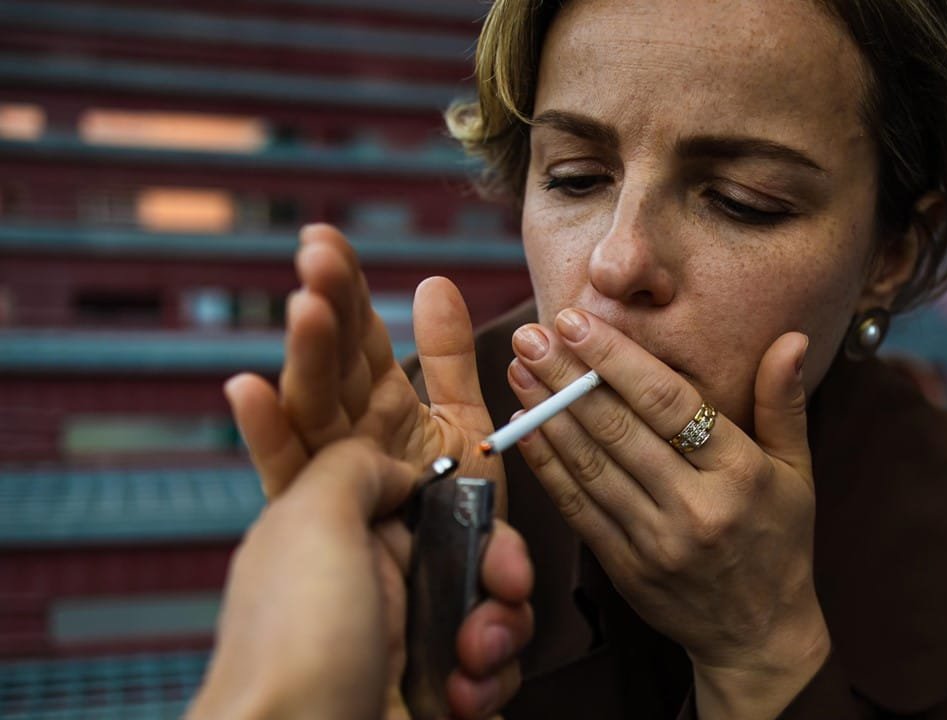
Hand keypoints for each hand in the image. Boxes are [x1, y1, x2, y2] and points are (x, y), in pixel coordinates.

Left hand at [188, 438, 534, 719]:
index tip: (485, 523)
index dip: (467, 508)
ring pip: (491, 614)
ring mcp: (403, 648)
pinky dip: (489, 685)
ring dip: (500, 631)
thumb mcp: (310, 522)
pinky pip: (491, 675)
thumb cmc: (293, 655)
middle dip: (500, 570)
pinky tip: (461, 698)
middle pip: (472, 555)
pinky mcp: (431, 697)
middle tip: (504, 587)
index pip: (424, 501)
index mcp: (338, 541)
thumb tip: (400, 468)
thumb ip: (352, 466)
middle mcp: (372, 591)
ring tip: (471, 660)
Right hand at [224, 223, 505, 511]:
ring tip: (306, 303)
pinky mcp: (320, 521)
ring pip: (311, 404)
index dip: (345, 289)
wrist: (466, 610)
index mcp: (382, 409)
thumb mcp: (468, 430)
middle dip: (325, 305)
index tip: (324, 236)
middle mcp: (350, 436)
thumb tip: (432, 282)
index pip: (359, 338)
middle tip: (317, 248)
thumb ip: (449, 360)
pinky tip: (246, 389)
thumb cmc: (463, 524)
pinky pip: (292, 477)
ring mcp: (332, 475)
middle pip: (330, 361)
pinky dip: (269, 436)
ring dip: (306, 353)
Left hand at [506, 309, 829, 719]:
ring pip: (590, 466)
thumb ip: (784, 403)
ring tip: (519, 368)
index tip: (577, 321)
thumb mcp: (798, 472)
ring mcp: (655, 542)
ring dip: (546, 413)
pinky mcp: (624, 568)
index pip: (670, 405)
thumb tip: (790, 338)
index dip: (617, 360)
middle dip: (568, 375)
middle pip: (619, 429)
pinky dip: (547, 466)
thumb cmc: (780, 541)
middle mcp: (695, 508)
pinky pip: (577, 508)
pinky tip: (523, 428)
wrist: (759, 637)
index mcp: (740, 474)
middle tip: (532, 333)